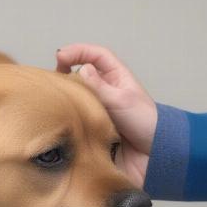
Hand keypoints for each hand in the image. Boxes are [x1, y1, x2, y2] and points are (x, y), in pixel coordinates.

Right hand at [56, 43, 156, 188]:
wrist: (152, 155)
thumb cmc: (145, 123)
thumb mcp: (122, 100)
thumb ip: (100, 86)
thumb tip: (81, 70)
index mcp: (117, 77)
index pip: (96, 56)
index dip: (78, 51)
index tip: (60, 56)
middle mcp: (105, 91)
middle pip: (82, 75)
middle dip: (66, 74)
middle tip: (53, 81)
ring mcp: (98, 110)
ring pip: (77, 98)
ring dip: (66, 97)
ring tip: (54, 99)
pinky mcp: (93, 129)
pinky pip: (77, 120)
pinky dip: (68, 117)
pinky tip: (60, 118)